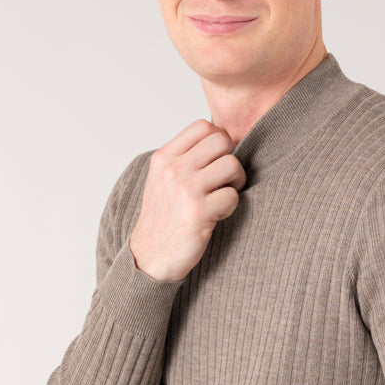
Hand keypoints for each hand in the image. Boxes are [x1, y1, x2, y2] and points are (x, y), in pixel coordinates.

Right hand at [129, 120, 246, 282]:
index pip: (203, 126)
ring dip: (235, 182)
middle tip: (225, 180)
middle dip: (231, 159)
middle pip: (222, 141)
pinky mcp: (199, 212)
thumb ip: (184, 158)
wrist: (149, 257)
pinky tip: (218, 215)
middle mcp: (173, 169)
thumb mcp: (162, 180)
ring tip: (223, 197)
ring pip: (232, 165)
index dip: (218, 141)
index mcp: (164, 158)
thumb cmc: (163, 218)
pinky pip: (233, 196)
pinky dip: (231, 206)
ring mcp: (186, 190)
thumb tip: (220, 139)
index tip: (216, 161)